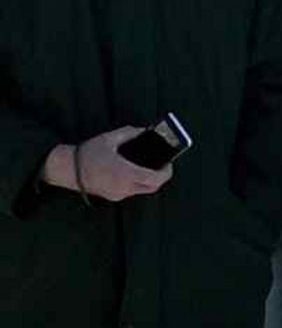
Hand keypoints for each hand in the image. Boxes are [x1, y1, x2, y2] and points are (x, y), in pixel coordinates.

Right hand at [43, 128, 172, 201]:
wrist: (66, 169)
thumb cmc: (87, 153)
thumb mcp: (109, 139)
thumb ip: (129, 133)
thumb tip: (144, 131)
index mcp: (126, 173)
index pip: (156, 179)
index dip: (166, 172)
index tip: (168, 164)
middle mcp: (124, 187)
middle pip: (152, 187)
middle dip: (160, 177)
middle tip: (161, 165)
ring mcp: (118, 194)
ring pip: (142, 190)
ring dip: (148, 180)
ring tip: (147, 166)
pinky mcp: (112, 196)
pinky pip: (131, 191)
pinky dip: (136, 182)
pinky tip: (133, 171)